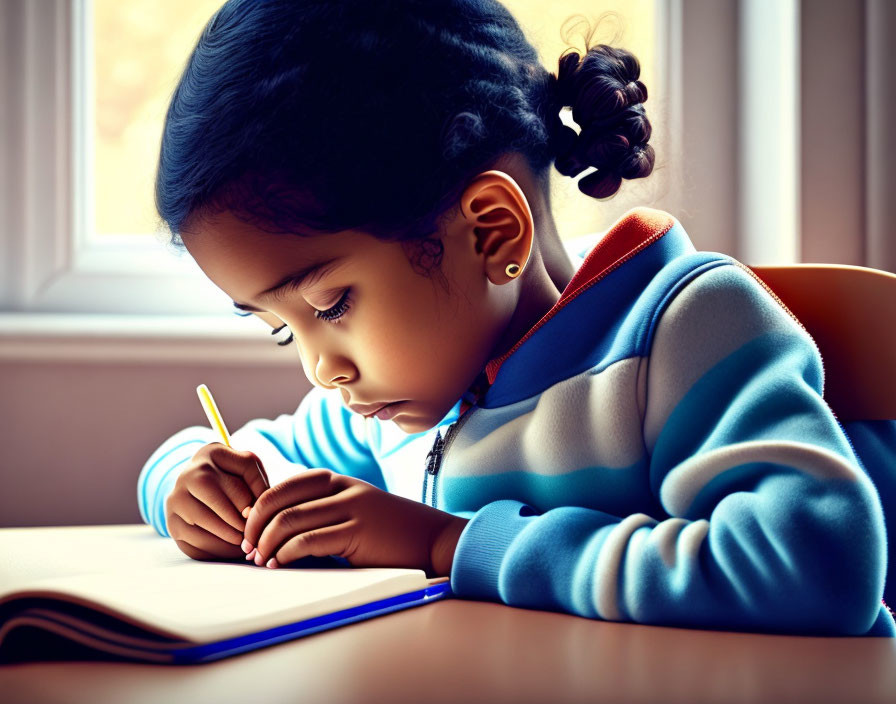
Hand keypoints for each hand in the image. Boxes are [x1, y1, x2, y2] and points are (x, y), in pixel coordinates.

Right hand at [165, 442, 268, 560]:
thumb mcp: (249, 474)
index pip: (245, 468)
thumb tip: (253, 514)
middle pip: (218, 497)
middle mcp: (189, 472)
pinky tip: (231, 549)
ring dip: (230, 536)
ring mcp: (175, 498)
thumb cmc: (233, 483)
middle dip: (240, 519)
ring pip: (204, 520)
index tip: (263, 512)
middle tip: (253, 533)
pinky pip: (194, 540)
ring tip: (245, 543)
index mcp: (213, 452)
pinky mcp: (171, 523)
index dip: (259, 494)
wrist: (201, 494)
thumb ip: (259, 485)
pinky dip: (217, 549)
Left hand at [242, 469, 468, 575]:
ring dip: (266, 542)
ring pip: (290, 519)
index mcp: (338, 481)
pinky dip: (286, 553)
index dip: (259, 507)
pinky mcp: (358, 532)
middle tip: (247, 548)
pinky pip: (309, 540)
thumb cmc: (391, 533)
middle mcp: (342, 489)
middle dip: (255, 526)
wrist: (433, 540)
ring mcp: (351, 508)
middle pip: (280, 500)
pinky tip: (279, 564)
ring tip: (260, 560)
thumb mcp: (356, 511)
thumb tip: (278, 531)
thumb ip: (325, 512)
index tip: (249, 531)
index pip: (284, 485)